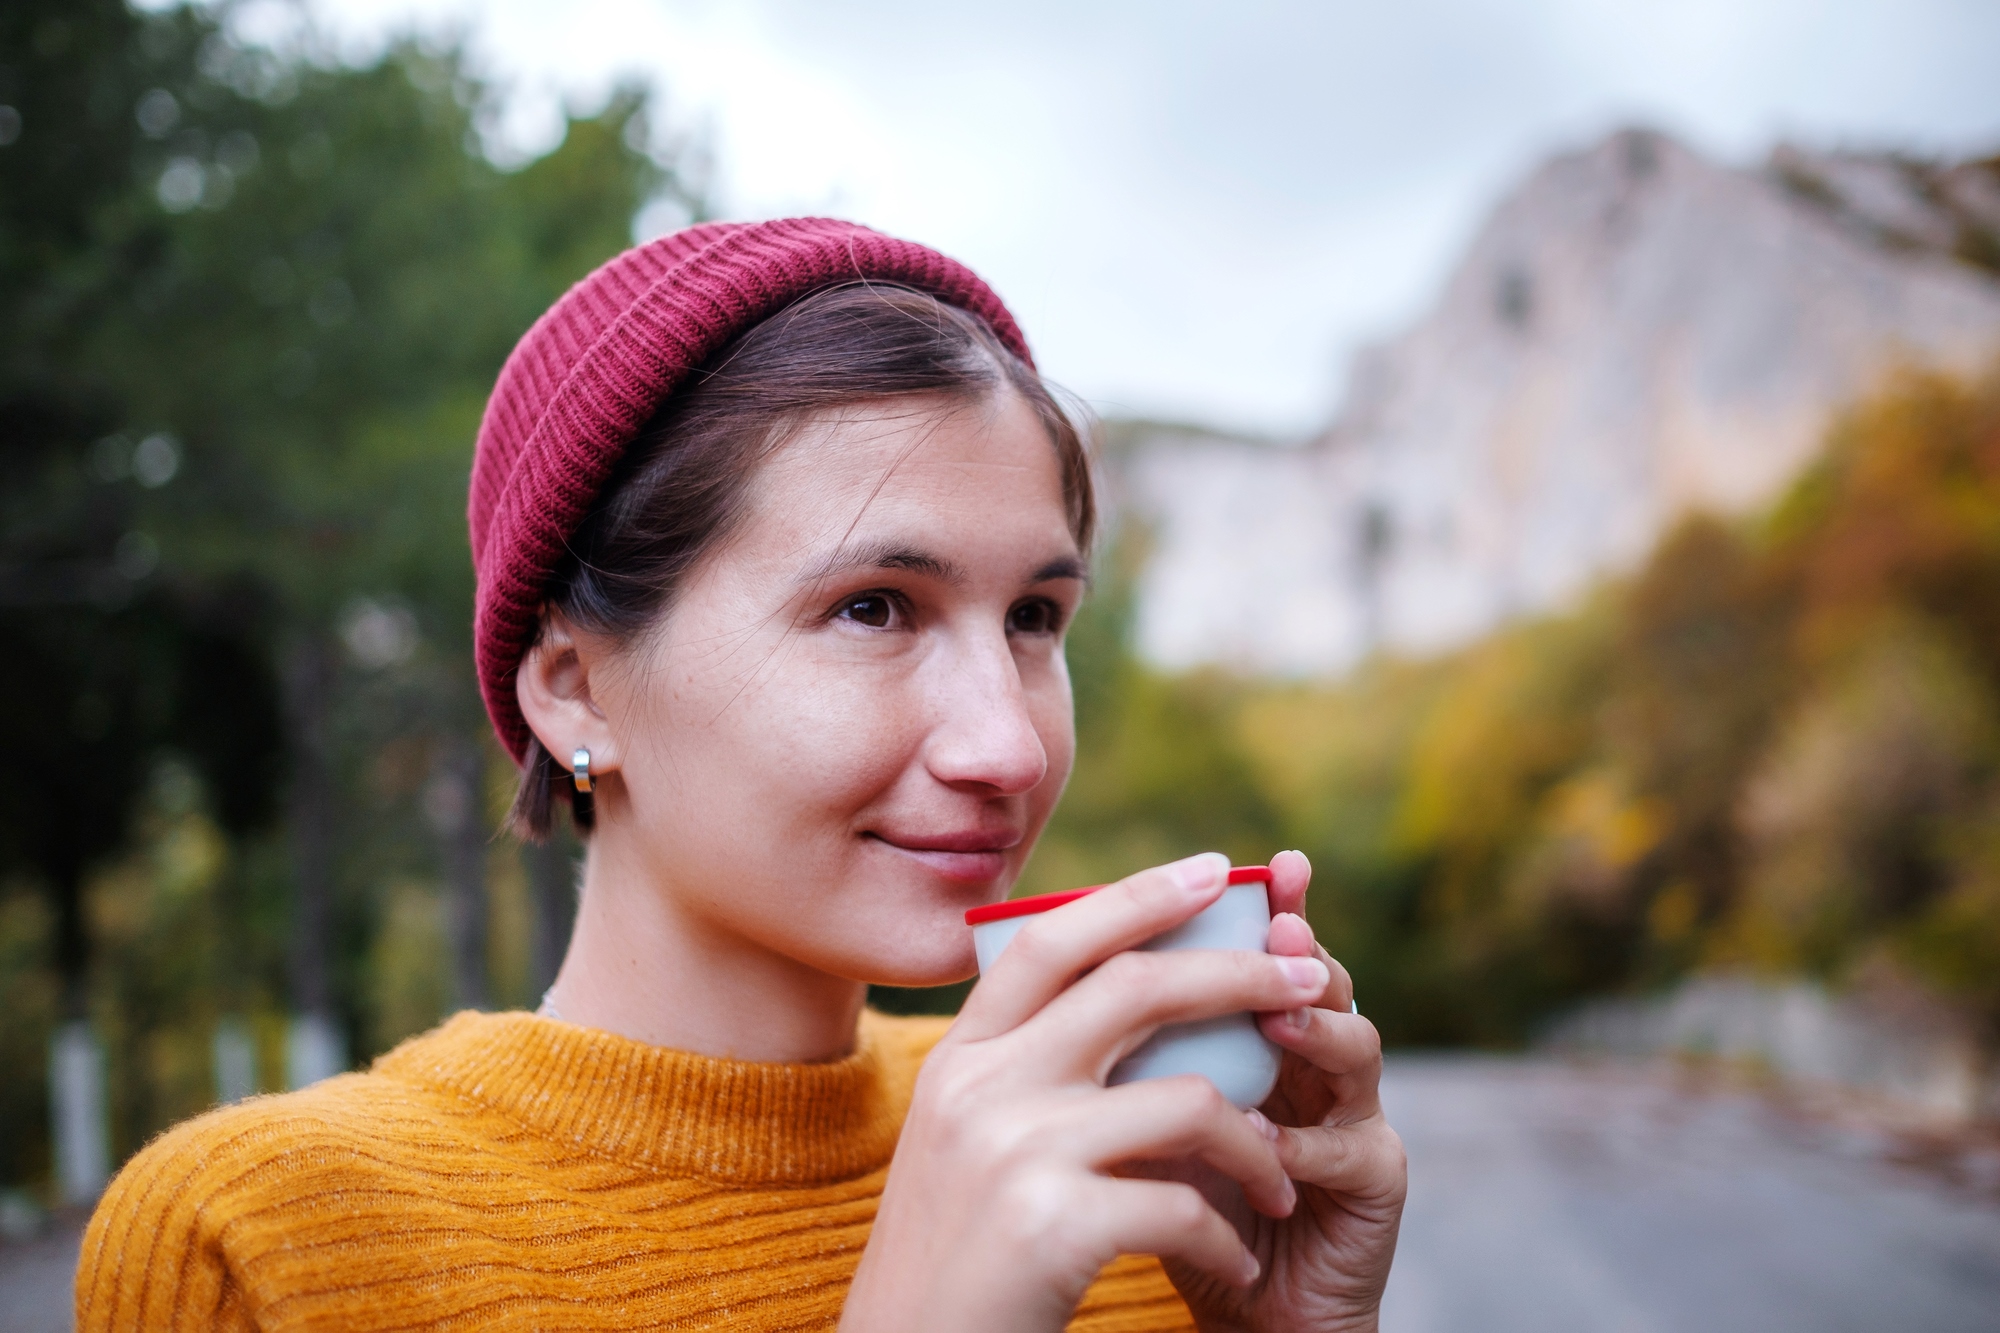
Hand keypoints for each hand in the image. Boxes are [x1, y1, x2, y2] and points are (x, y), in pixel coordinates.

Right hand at [841, 853, 1332, 1332]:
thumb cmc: (957, 1257)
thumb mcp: (964, 1140)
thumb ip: (1025, 1068)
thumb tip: (1135, 994)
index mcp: (961, 1057)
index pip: (1052, 939)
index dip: (1138, 896)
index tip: (1215, 872)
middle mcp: (981, 1086)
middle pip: (1133, 987)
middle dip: (1238, 975)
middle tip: (1308, 984)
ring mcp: (1014, 1150)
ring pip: (1187, 1099)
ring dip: (1254, 1142)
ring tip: (1279, 1177)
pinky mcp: (1053, 1224)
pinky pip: (1186, 1205)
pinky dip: (1230, 1233)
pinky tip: (1239, 1257)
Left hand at [1162, 850, 1406, 1332]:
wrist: (1239, 1309)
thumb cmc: (1184, 1201)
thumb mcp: (1144, 1117)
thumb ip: (1126, 1052)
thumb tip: (1051, 978)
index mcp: (1264, 1034)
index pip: (1269, 953)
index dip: (1274, 904)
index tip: (1266, 863)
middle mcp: (1317, 1063)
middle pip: (1323, 982)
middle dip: (1302, 947)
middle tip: (1279, 923)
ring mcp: (1356, 1117)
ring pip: (1357, 1051)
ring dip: (1315, 1030)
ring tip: (1275, 1019)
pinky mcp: (1375, 1182)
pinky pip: (1350, 1148)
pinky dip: (1305, 1141)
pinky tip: (1267, 1139)